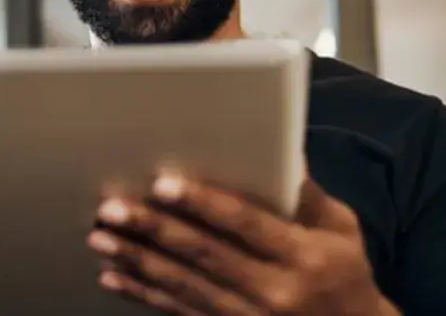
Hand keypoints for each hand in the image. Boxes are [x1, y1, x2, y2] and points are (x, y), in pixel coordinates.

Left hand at [88, 171, 398, 314]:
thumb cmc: (344, 275)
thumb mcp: (341, 231)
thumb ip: (306, 194)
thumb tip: (280, 145)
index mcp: (303, 256)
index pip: (245, 223)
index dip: (203, 202)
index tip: (164, 183)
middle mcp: (273, 289)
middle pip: (204, 254)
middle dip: (154, 229)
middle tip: (113, 208)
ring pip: (182, 284)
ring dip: (137, 261)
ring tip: (100, 238)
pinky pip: (178, 311)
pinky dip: (142, 294)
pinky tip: (113, 278)